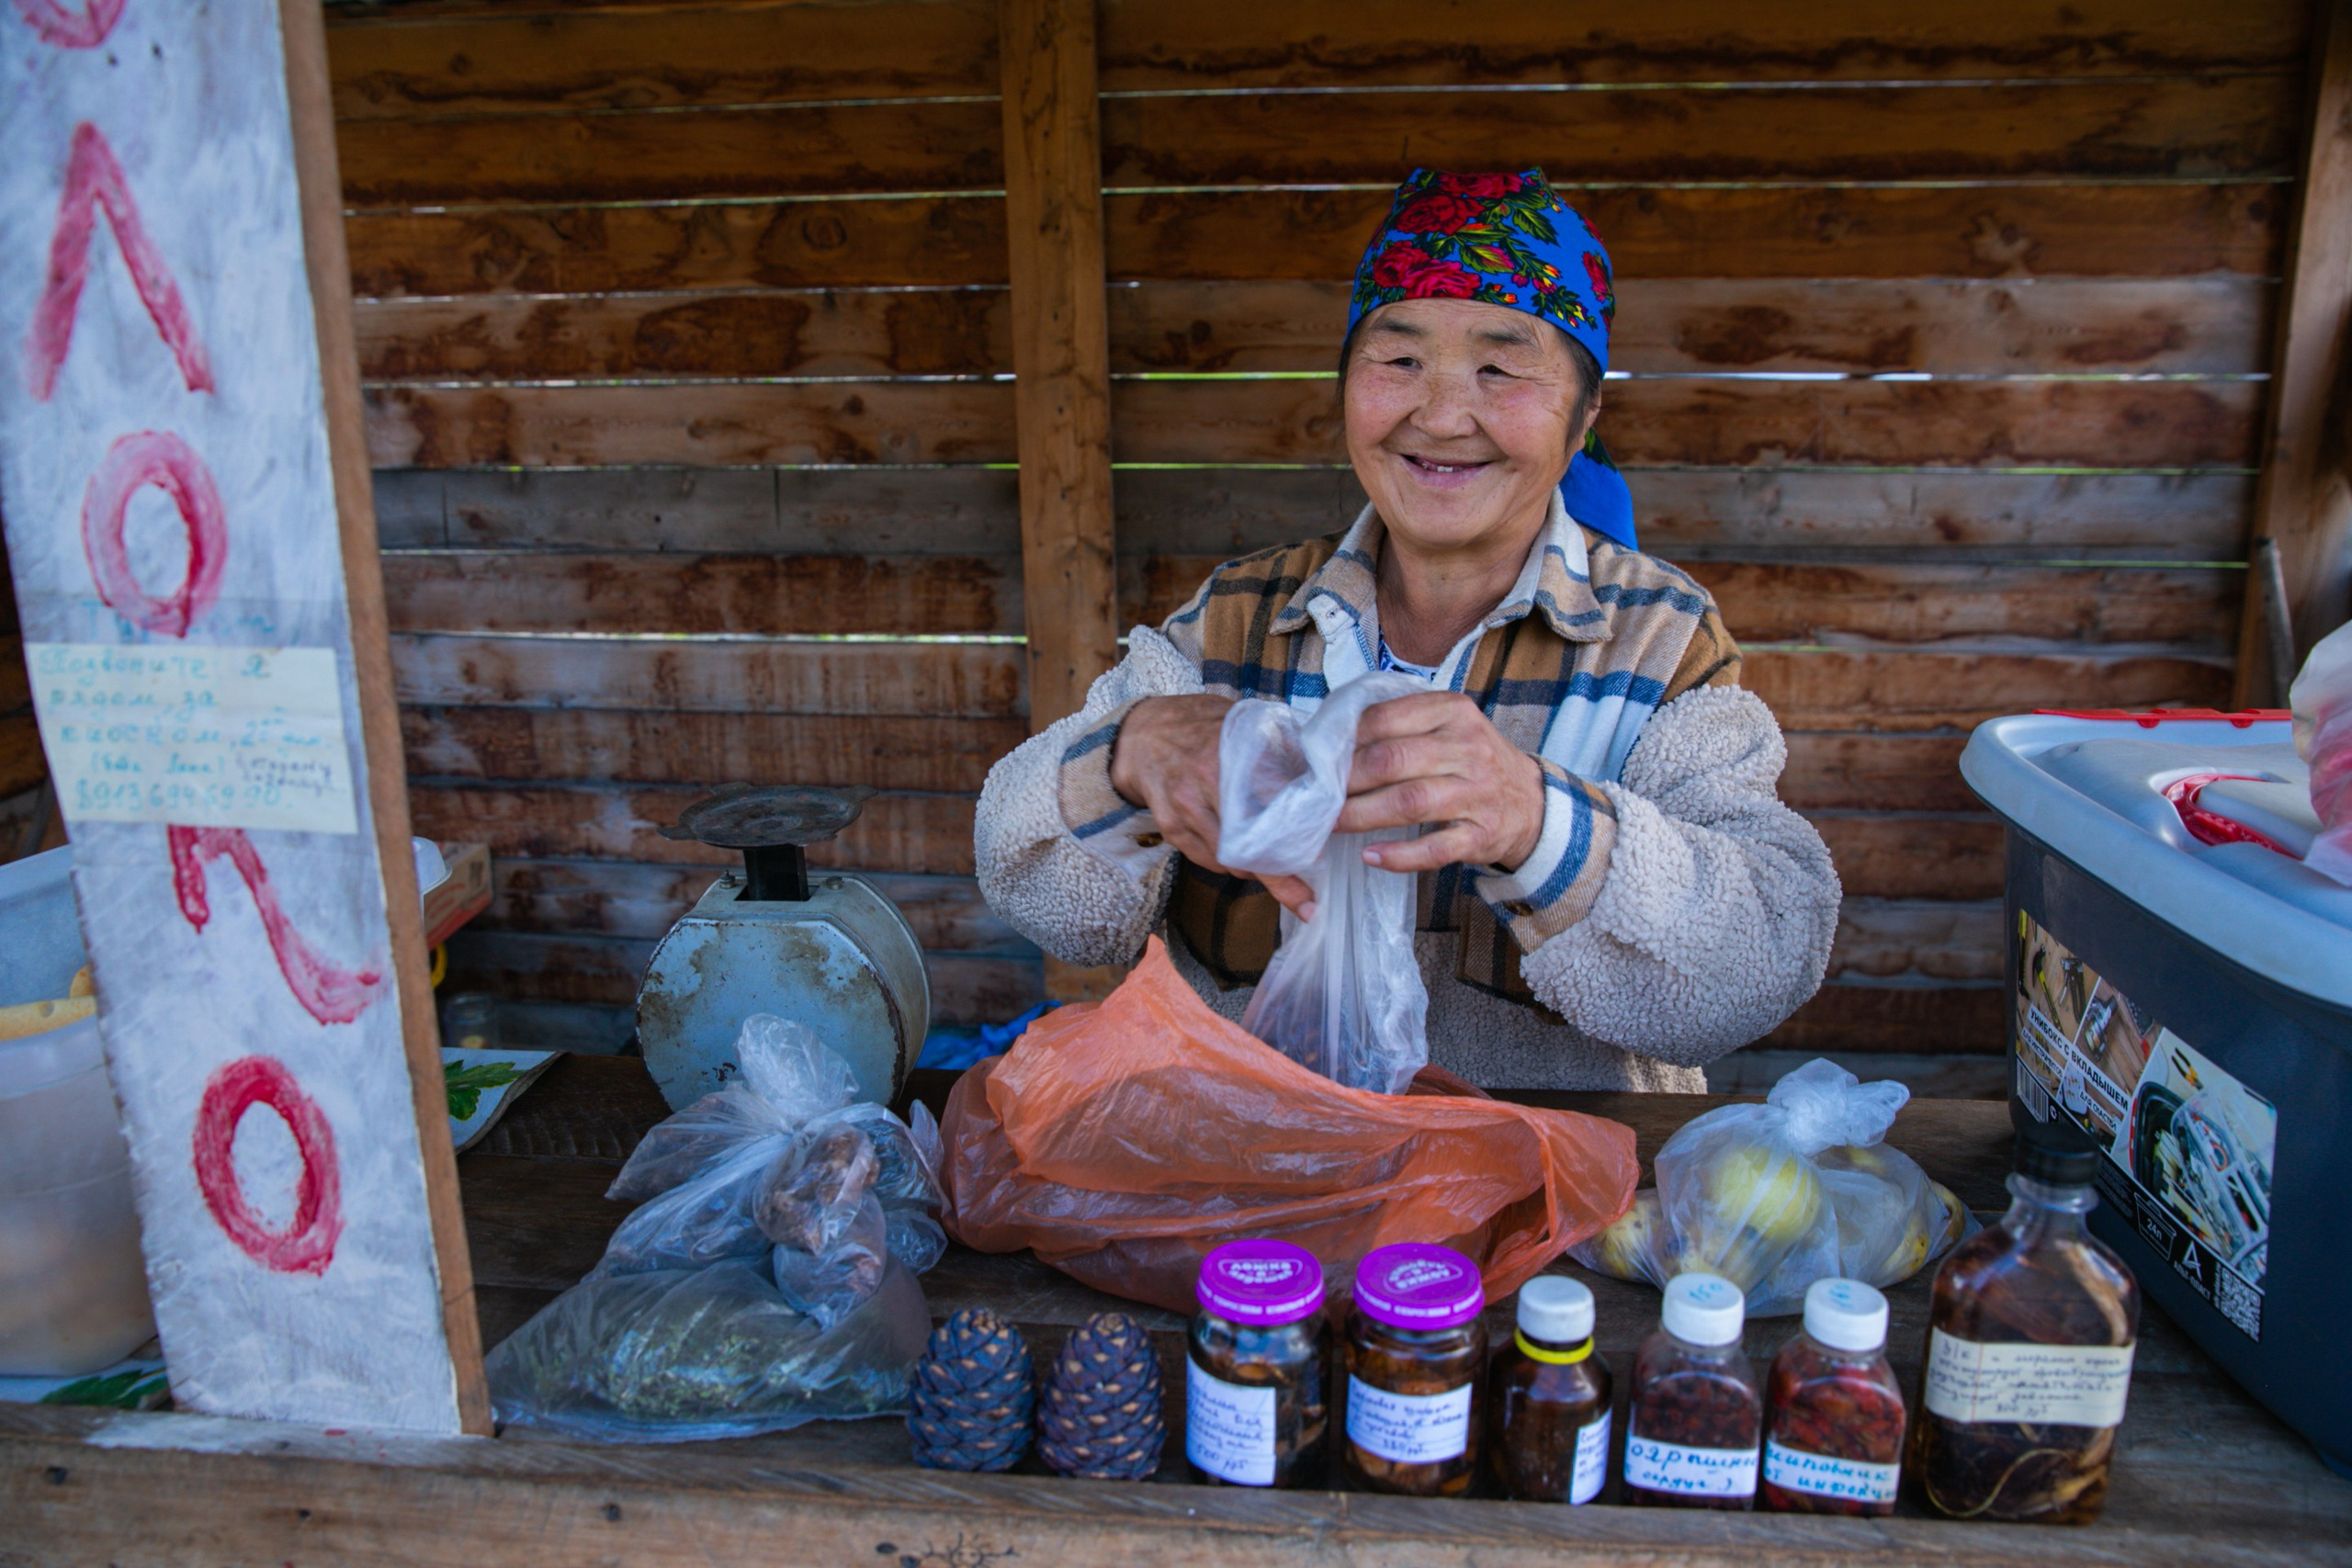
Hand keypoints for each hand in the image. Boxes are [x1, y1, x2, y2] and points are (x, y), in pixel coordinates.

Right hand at [1108, 696, 1316, 916]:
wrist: (1141, 733)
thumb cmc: (1198, 725)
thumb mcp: (1239, 722)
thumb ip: (1276, 744)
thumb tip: (1321, 771)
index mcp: (1230, 754)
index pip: (1272, 802)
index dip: (1297, 832)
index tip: (1319, 857)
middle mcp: (1206, 783)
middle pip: (1251, 843)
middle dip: (1280, 878)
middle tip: (1305, 901)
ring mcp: (1184, 808)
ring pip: (1228, 859)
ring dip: (1254, 871)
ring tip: (1277, 878)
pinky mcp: (1170, 826)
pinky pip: (1206, 859)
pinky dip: (1227, 865)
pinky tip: (1240, 860)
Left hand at [1334, 692, 1546, 875]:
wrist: (1531, 802)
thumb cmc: (1471, 761)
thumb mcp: (1447, 725)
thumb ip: (1400, 724)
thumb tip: (1331, 739)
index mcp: (1452, 712)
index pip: (1386, 718)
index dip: (1345, 740)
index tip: (1318, 757)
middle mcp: (1467, 748)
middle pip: (1392, 761)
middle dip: (1346, 780)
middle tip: (1317, 795)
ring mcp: (1476, 793)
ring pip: (1408, 803)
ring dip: (1361, 816)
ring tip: (1330, 825)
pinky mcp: (1480, 835)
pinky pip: (1434, 849)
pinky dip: (1399, 856)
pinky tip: (1371, 856)